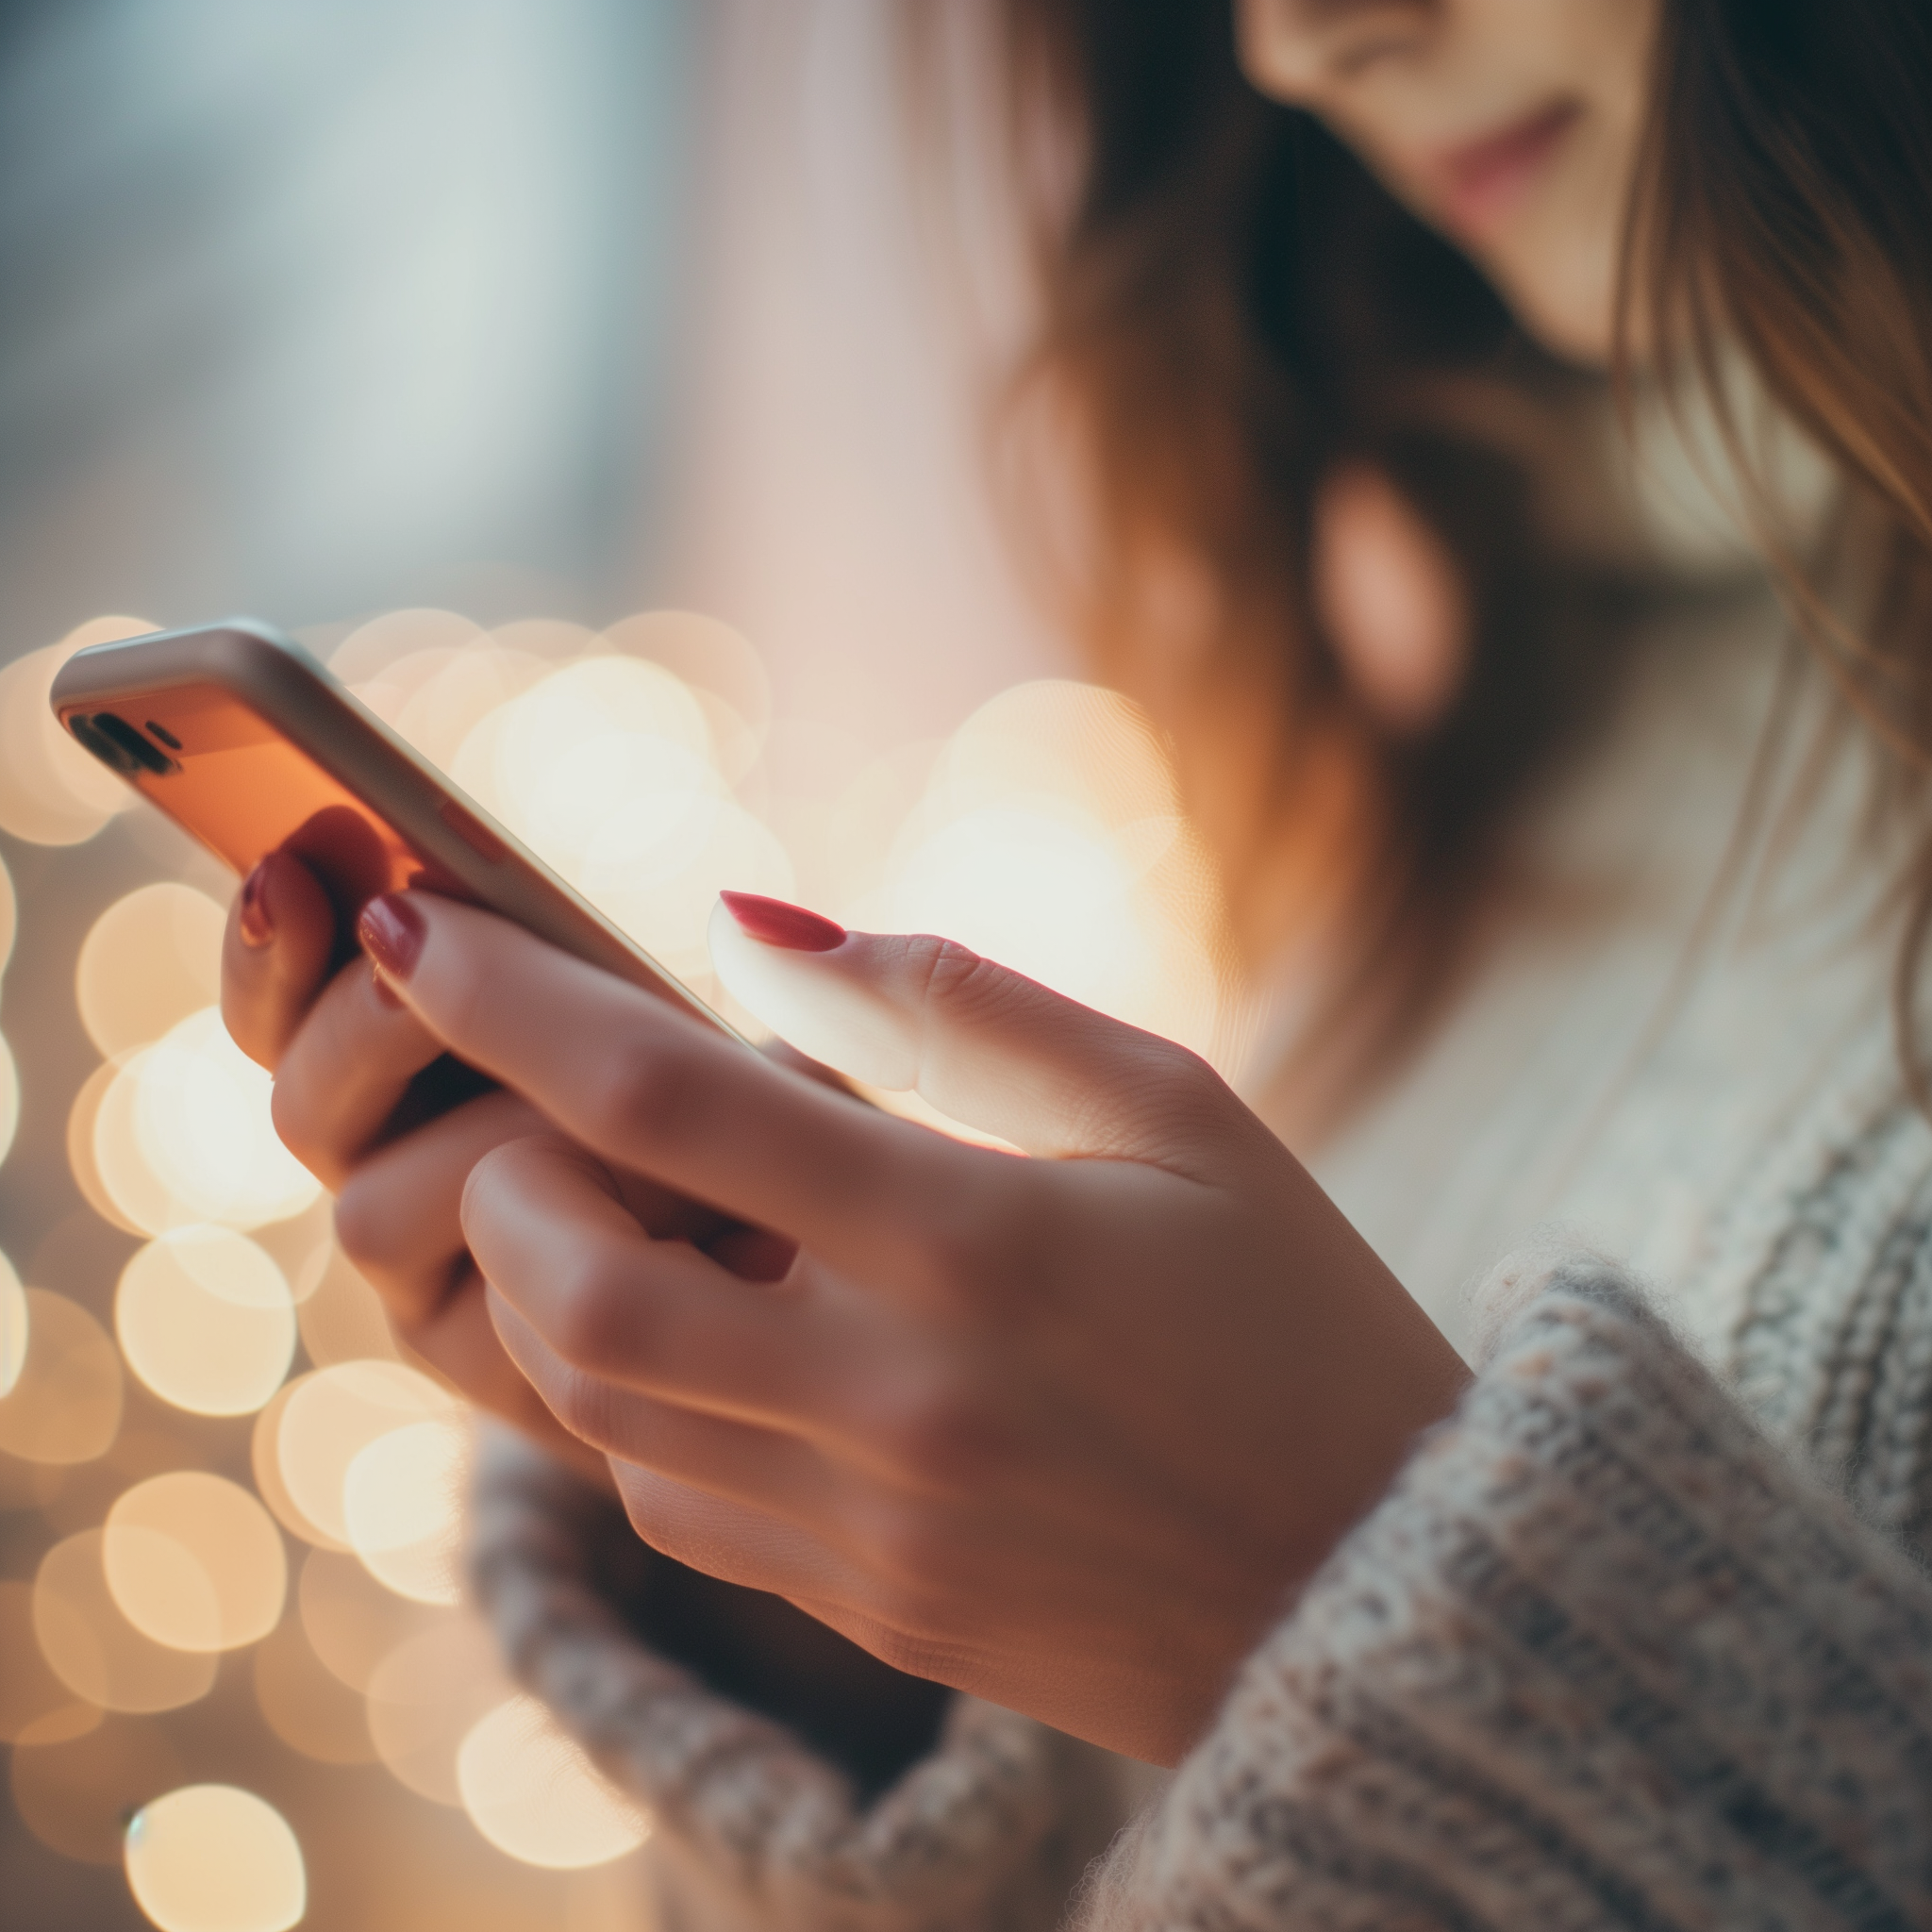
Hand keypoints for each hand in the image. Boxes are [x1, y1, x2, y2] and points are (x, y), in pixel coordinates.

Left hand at [359, 890, 1469, 1765]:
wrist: (1376, 1583)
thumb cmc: (1292, 1312)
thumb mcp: (1174, 1109)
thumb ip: (956, 1004)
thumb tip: (750, 932)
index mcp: (980, 1243)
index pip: (674, 1101)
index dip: (515, 1000)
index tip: (421, 928)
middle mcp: (899, 1397)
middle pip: (576, 1292)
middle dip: (499, 1180)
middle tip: (532, 1114)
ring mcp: (874, 1529)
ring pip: (595, 1413)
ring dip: (550, 1294)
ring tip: (613, 1212)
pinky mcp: (870, 1610)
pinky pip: (671, 1506)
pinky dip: (629, 1402)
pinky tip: (701, 1335)